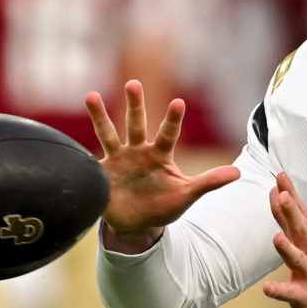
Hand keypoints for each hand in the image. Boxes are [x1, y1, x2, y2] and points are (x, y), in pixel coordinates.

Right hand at [86, 81, 239, 252]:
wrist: (136, 224)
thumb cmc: (162, 206)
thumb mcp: (187, 195)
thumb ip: (209, 182)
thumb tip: (239, 173)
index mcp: (159, 155)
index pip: (168, 134)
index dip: (172, 120)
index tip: (178, 102)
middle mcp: (137, 151)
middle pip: (136, 124)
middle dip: (135, 105)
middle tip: (134, 83)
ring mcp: (118, 160)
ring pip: (109, 134)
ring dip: (100, 116)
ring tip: (91, 96)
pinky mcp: (101, 172)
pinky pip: (90, 159)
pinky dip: (82, 151)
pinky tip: (67, 139)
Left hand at [260, 172, 306, 307]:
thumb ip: (292, 223)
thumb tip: (279, 195)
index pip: (301, 213)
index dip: (291, 194)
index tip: (280, 176)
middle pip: (301, 230)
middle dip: (292, 212)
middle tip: (283, 195)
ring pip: (298, 260)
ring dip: (288, 249)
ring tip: (278, 238)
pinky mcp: (305, 297)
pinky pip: (290, 294)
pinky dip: (279, 291)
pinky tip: (268, 289)